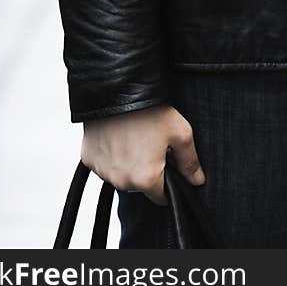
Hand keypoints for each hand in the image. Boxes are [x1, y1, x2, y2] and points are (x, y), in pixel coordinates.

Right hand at [81, 104, 205, 205]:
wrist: (117, 89)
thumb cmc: (150, 110)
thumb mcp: (180, 132)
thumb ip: (190, 162)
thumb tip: (198, 181)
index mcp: (146, 179)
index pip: (161, 197)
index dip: (168, 183)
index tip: (168, 166)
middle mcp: (122, 181)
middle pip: (140, 186)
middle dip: (147, 171)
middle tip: (151, 145)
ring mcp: (103, 171)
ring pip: (121, 176)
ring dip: (128, 165)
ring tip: (134, 138)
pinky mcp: (88, 160)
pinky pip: (104, 165)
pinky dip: (111, 156)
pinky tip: (118, 137)